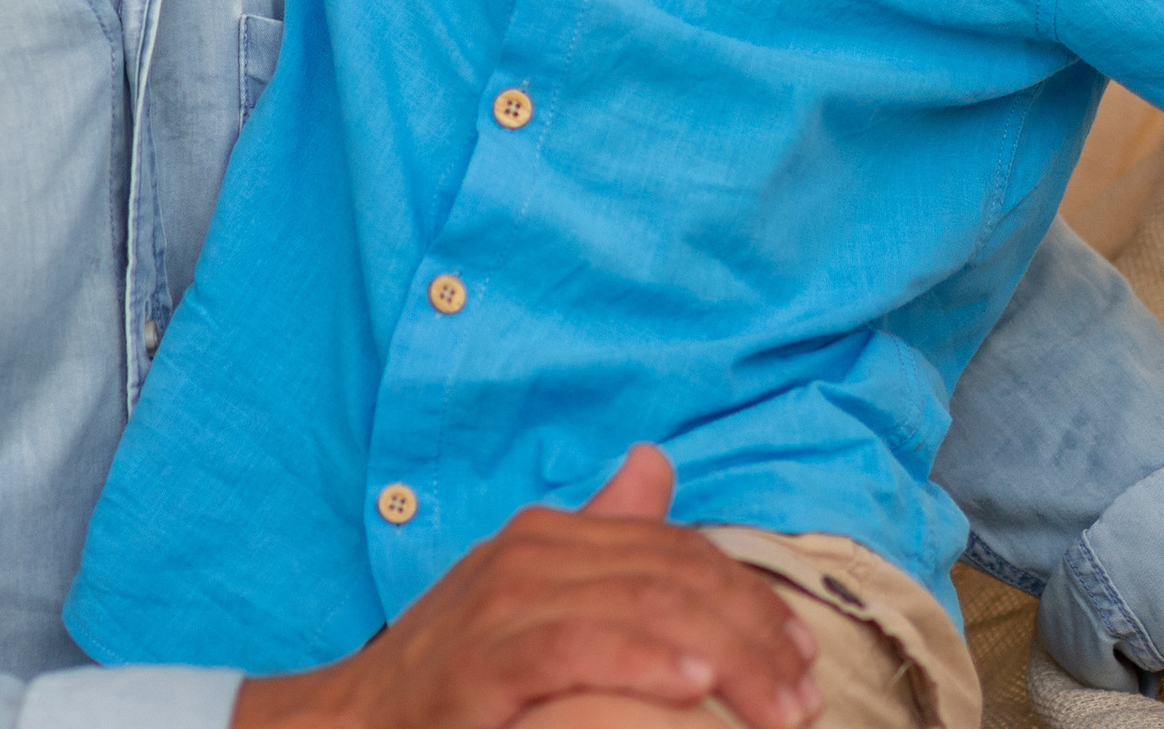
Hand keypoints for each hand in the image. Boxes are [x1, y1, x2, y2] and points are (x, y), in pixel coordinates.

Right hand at [232, 448, 818, 728]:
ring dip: (725, 658)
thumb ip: (600, 532)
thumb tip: (655, 460)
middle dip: (753, 634)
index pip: (675, 550)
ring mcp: (502, 606)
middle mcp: (529, 554)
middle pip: (670, 576)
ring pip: (638, 610)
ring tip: (782, 705)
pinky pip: (574, 653)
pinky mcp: (482, 664)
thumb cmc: (455, 666)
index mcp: (550, 534)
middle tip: (809, 696)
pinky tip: (694, 689)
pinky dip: (638, 663)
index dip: (750, 596)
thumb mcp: (528, 594)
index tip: (805, 653)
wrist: (354, 721)